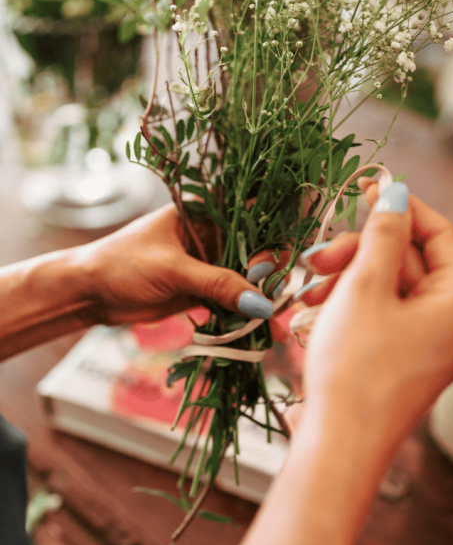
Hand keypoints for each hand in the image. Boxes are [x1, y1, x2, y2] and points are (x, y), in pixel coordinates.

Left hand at [72, 204, 273, 325]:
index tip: (263, 266)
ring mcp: (211, 263)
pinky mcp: (206, 289)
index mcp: (206, 213)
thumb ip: (218, 284)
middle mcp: (214, 235)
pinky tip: (263, 331)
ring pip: (250, 277)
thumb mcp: (172, 270)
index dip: (268, 237)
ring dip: (262, 297)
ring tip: (272, 320)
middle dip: (269, 273)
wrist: (88, 293)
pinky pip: (235, 300)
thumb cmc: (121, 264)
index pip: (253, 216)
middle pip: (259, 249)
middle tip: (269, 296)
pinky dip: (247, 315)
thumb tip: (262, 305)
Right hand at [297, 181, 452, 449]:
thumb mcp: (365, 288)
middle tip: (320, 255)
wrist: (340, 447)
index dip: (403, 207)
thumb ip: (382, 234)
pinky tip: (314, 308)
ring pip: (393, 288)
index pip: (441, 233)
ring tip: (309, 288)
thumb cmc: (357, 369)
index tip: (367, 189)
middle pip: (413, 261)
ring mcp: (434, 343)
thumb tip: (395, 192)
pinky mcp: (408, 361)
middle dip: (363, 252)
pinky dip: (353, 305)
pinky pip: (385, 316)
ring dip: (350, 279)